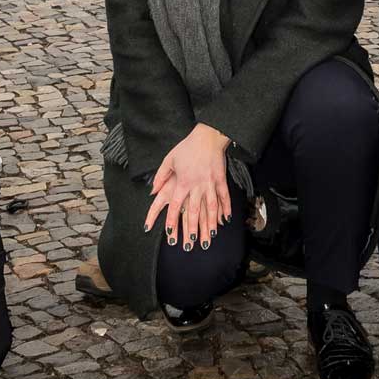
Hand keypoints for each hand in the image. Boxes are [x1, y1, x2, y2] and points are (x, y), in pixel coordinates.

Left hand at [145, 124, 231, 244]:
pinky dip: (225, 208)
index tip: (170, 235)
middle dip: (192, 228)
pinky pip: (224, 196)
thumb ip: (160, 176)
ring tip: (211, 235)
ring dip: (210, 222)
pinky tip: (226, 220)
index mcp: (182, 182)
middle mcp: (196, 186)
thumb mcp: (169, 159)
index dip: (172, 221)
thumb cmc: (187, 147)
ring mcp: (210, 183)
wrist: (207, 135)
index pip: (175, 206)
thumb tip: (152, 191)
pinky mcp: (221, 179)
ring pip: (210, 207)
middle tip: (191, 243)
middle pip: (193, 211)